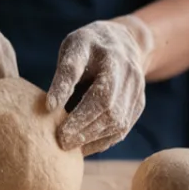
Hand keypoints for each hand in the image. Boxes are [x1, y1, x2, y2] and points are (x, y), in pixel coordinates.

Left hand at [48, 16, 151, 155]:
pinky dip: (101, 142)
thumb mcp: (74, 48)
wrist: (126, 42)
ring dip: (91, 137)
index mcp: (103, 51)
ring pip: (116, 122)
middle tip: (59, 139)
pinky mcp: (139, 104)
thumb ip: (65, 74)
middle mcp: (125, 70)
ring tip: (68, 145)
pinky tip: (84, 147)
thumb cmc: (90, 48)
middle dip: (81, 125)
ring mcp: (136, 89)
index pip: (80, 70)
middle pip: (106, 105)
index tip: (49, 108)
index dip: (65, 88)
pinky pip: (122, 130)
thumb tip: (50, 107)